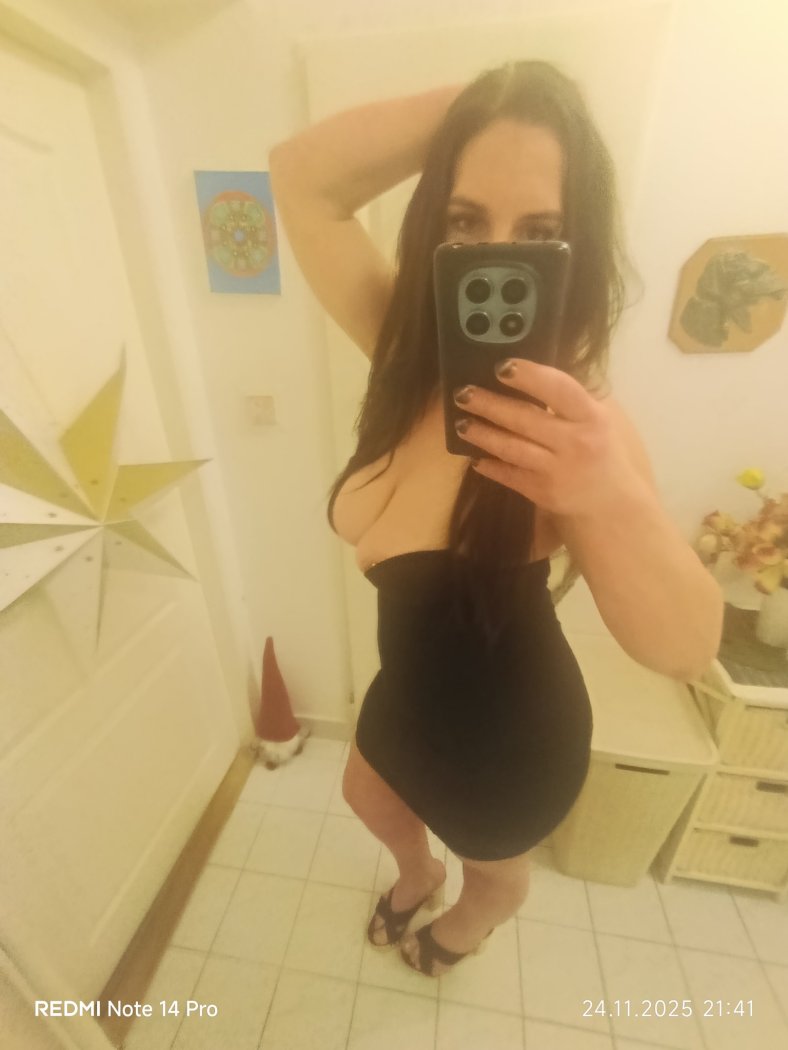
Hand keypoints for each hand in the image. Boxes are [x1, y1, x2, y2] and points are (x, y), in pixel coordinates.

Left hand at [453, 359, 635, 518]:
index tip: (502, 366)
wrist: (610, 500)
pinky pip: (509, 476)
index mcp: (591, 416)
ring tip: (461, 423)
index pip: (559, 390)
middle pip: (525, 419)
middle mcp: (575, 443)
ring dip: (482, 434)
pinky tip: (475, 457)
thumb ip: (567, 399)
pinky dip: (490, 466)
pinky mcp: (543, 492)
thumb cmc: (597, 447)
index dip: (529, 376)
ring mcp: (558, 470)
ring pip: (511, 448)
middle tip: (462, 393)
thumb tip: (523, 374)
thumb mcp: (595, 417)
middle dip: (489, 404)